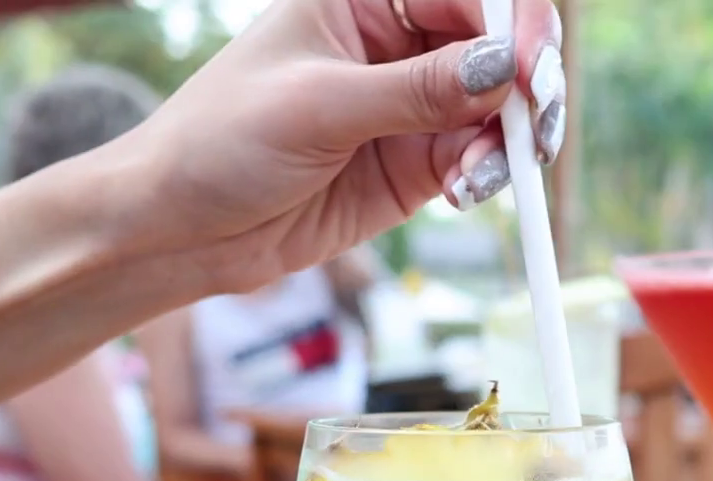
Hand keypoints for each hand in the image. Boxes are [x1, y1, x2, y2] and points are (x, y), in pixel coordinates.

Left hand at [116, 0, 564, 291]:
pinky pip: (479, 158)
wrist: (178, 228)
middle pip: (498, 42)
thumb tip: (502, 69)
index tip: (527, 67)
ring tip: (481, 175)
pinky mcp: (416, 165)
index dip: (512, 21)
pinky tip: (466, 191)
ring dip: (511, 138)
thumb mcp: (317, 107)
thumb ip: (416, 92)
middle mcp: (396, 43)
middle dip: (527, 81)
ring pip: (498, 105)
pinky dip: (489, 173)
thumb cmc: (219, 143)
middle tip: (533, 125)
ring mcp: (411, 105)